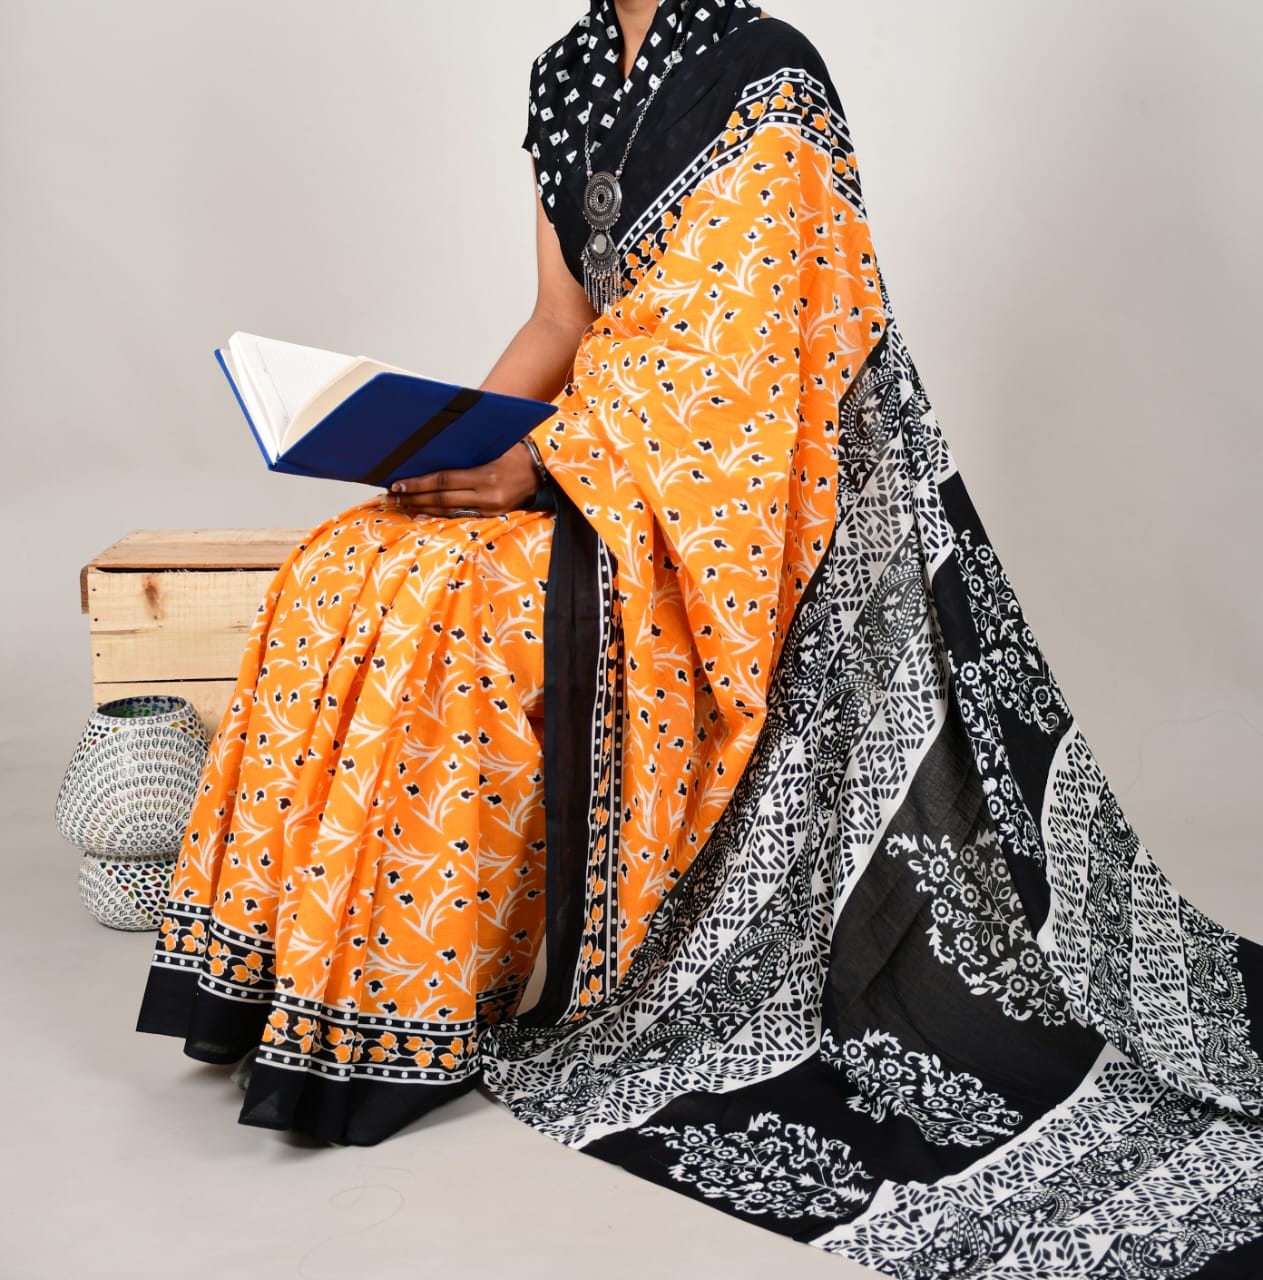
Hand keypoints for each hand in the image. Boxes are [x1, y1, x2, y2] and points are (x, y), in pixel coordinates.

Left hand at [385, 443, 538, 517]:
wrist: (543, 473)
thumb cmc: (516, 453)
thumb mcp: (494, 445)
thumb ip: (468, 449)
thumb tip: (435, 447)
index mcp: (486, 474)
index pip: (444, 480)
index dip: (419, 483)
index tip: (399, 482)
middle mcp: (487, 494)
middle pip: (442, 499)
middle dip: (414, 497)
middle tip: (393, 495)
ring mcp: (489, 508)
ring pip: (448, 511)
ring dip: (422, 508)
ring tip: (402, 503)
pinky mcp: (491, 515)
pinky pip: (460, 516)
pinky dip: (439, 515)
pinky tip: (423, 513)